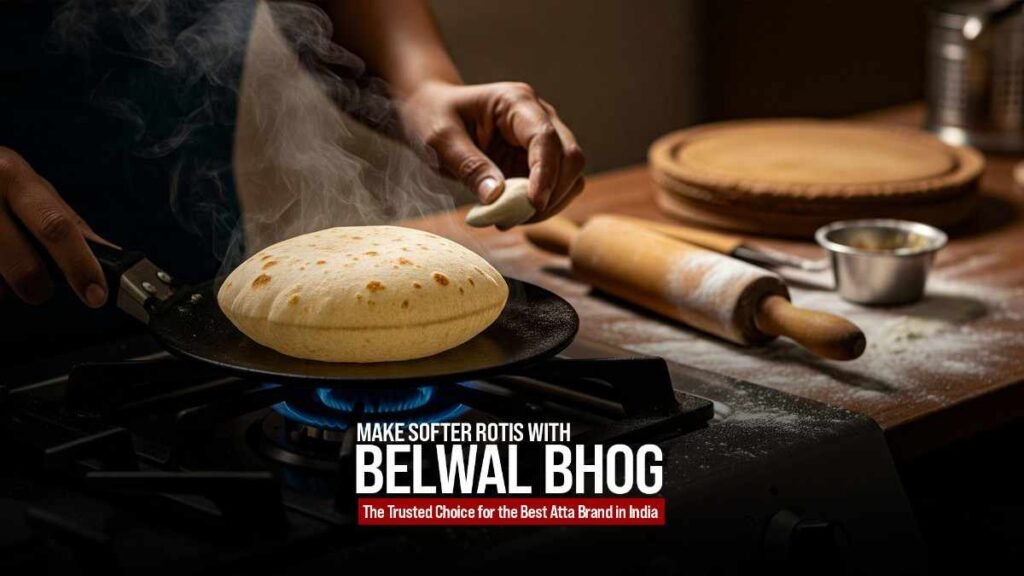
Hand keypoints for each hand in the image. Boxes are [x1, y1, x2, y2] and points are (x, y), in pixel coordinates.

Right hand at [0, 147, 107, 306]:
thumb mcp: (30, 189)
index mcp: (16, 179)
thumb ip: (67, 221)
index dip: (80, 265)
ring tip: (2, 267)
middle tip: (39, 291)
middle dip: (37, 286)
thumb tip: (111, 253)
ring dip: (3, 285)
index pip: (56, 227)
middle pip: (23, 264)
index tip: (96, 293)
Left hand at [399, 80, 584, 221]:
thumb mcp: (440, 139)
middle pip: (571, 157)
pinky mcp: (539, 162)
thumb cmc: (433, 116)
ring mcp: (544, 141)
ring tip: (509, 219)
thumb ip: (469, 165)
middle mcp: (540, 117)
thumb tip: (496, 196)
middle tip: (514, 218)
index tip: (533, 203)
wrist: (432, 111)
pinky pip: (556, 189)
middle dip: (552, 193)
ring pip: (571, 177)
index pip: (545, 138)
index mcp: (516, 102)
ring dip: (550, 204)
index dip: (545, 173)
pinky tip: (512, 215)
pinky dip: (542, 207)